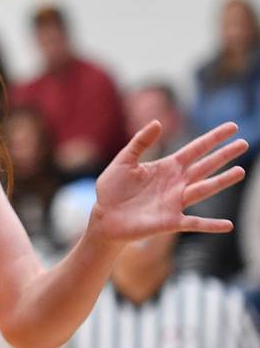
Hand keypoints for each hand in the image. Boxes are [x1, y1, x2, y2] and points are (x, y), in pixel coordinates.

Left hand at [91, 121, 247, 241]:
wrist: (104, 216)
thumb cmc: (113, 189)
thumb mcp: (124, 161)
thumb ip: (140, 142)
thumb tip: (158, 122)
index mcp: (167, 167)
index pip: (195, 149)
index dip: (213, 138)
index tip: (232, 127)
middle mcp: (176, 183)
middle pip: (205, 166)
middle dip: (224, 155)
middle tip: (244, 143)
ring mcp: (175, 202)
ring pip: (204, 189)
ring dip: (222, 182)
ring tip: (240, 172)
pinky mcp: (170, 221)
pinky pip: (195, 223)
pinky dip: (211, 225)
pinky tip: (228, 225)